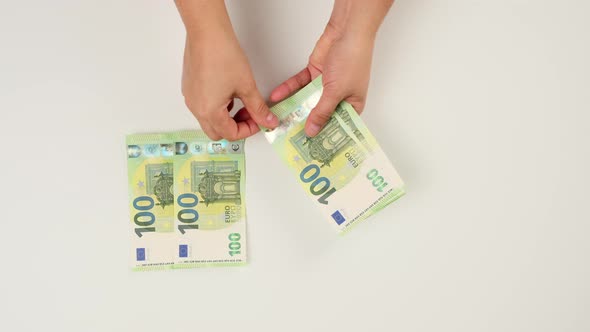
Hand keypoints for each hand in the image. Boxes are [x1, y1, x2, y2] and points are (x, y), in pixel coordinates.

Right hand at [176, 0, 277, 140]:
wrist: (207, 33)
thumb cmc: (223, 55)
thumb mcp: (247, 86)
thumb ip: (258, 108)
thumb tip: (268, 121)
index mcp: (209, 112)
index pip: (231, 134)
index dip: (249, 130)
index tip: (259, 120)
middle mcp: (196, 108)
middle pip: (217, 132)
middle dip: (235, 127)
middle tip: (250, 115)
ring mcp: (190, 97)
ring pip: (209, 119)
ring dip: (226, 117)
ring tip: (241, 101)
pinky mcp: (189, 87)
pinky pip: (202, 106)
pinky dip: (216, 106)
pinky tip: (228, 92)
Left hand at [270, 26, 373, 136]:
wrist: (346, 32)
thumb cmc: (353, 60)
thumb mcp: (336, 92)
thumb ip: (322, 112)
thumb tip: (312, 131)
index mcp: (353, 105)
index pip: (338, 126)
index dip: (326, 137)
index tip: (312, 148)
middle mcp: (339, 96)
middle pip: (320, 115)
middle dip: (305, 124)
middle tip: (290, 137)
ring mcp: (325, 85)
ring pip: (306, 101)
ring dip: (293, 108)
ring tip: (279, 120)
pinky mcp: (314, 73)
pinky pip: (299, 85)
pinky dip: (288, 90)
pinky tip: (277, 97)